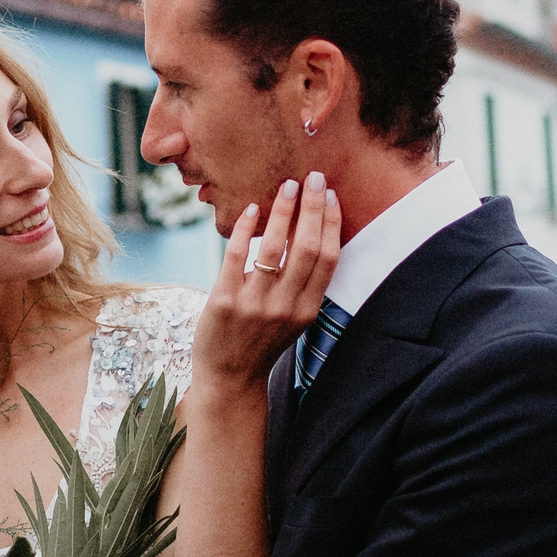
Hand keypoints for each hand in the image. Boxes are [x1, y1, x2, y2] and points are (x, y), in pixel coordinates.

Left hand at [193, 173, 340, 388]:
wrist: (230, 378)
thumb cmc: (262, 341)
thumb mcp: (293, 318)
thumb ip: (303, 285)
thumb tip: (309, 233)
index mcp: (308, 310)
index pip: (327, 259)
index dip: (331, 224)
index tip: (331, 195)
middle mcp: (286, 307)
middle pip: (306, 248)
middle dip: (313, 208)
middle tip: (313, 178)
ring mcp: (255, 305)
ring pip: (274, 248)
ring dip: (282, 211)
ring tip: (287, 186)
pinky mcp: (225, 302)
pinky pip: (237, 257)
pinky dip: (246, 230)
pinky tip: (251, 210)